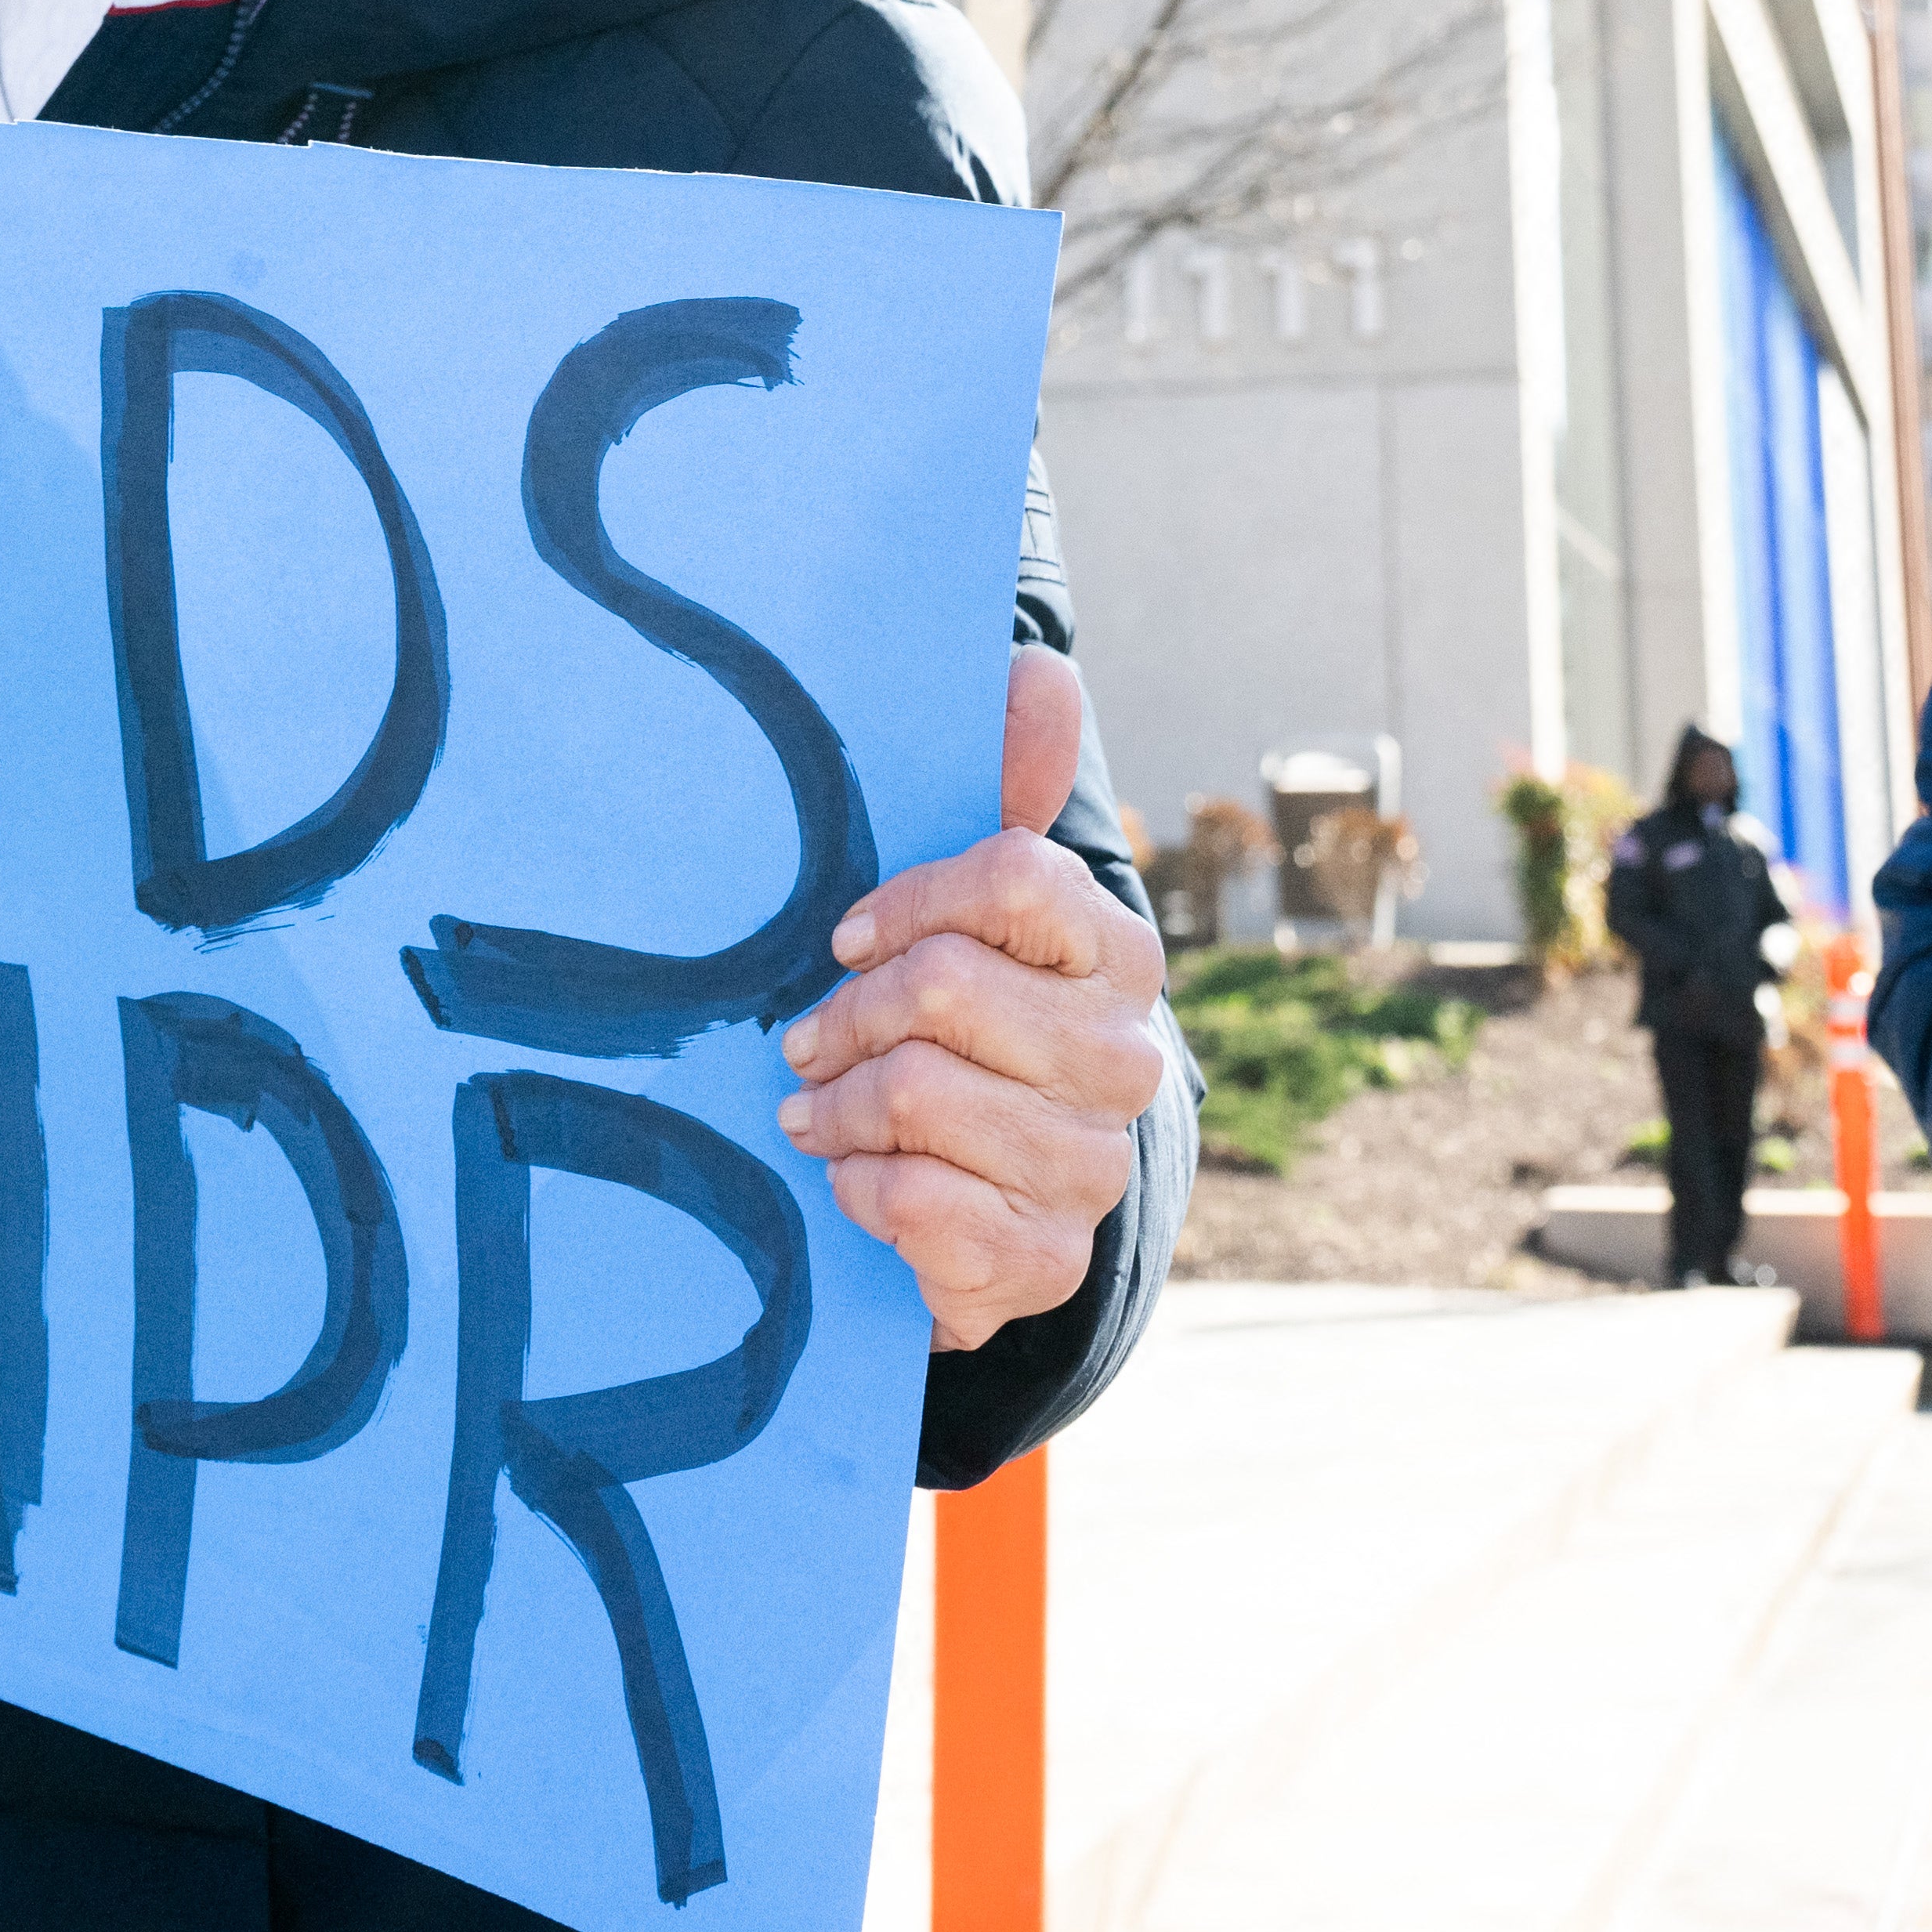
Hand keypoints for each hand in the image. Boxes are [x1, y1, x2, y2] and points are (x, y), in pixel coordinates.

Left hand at [779, 652, 1173, 1350]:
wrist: (984, 1206)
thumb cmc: (962, 1030)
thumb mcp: (967, 911)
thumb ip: (1004, 786)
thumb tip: (1041, 671)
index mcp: (1115, 953)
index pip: (1012, 877)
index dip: (907, 901)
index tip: (846, 937)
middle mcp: (1124, 1057)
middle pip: (943, 987)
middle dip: (849, 1014)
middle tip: (807, 1040)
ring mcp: (1090, 1164)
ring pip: (919, 1094)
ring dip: (841, 1106)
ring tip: (822, 1112)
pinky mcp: (1045, 1260)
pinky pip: (919, 1202)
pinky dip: (860, 1189)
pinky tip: (858, 1182)